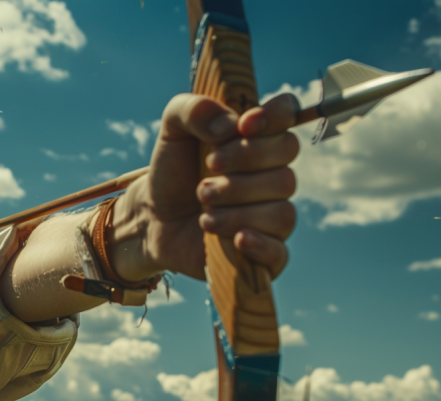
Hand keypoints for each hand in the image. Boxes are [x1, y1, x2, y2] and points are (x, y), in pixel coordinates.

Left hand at [141, 93, 298, 280]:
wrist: (152, 217)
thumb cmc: (171, 171)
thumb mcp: (172, 130)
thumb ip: (195, 110)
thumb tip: (229, 126)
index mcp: (257, 137)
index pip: (288, 114)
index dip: (274, 116)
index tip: (243, 126)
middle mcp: (272, 173)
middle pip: (286, 158)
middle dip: (242, 163)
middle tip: (205, 176)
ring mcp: (271, 213)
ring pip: (280, 208)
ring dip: (236, 208)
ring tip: (204, 212)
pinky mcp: (262, 252)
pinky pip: (280, 251)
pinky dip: (260, 245)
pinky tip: (237, 239)